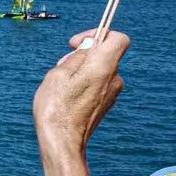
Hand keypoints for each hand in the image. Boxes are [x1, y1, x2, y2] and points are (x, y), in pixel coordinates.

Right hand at [32, 31, 129, 152]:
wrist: (62, 142)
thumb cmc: (56, 107)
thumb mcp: (58, 73)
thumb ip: (77, 55)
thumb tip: (89, 47)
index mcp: (104, 67)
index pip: (119, 39)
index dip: (100, 34)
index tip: (79, 43)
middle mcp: (114, 79)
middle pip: (105, 54)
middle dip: (84, 54)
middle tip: (62, 66)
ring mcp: (112, 93)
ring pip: (99, 70)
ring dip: (82, 70)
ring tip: (62, 84)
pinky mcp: (106, 104)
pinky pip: (98, 84)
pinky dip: (84, 83)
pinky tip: (68, 95)